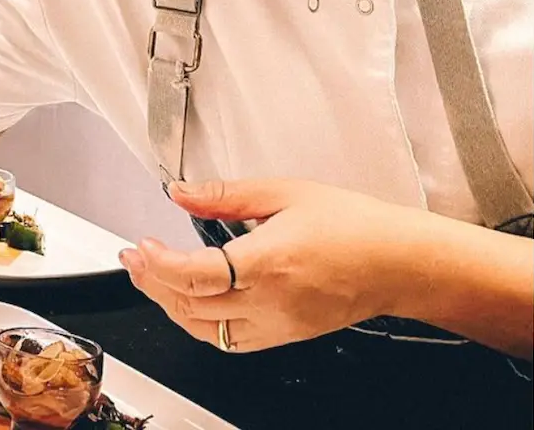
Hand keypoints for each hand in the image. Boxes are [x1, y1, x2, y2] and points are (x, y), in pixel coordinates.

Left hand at [121, 179, 425, 352]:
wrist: (398, 262)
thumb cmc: (352, 225)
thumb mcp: (285, 192)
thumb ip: (225, 195)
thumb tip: (179, 192)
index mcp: (270, 261)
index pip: (197, 274)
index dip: (160, 264)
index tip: (143, 246)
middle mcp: (271, 300)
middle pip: (191, 304)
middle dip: (152, 281)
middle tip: (135, 257)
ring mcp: (276, 324)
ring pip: (203, 329)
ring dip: (169, 304)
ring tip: (151, 276)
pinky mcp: (283, 335)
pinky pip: (228, 340)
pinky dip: (198, 323)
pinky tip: (187, 300)